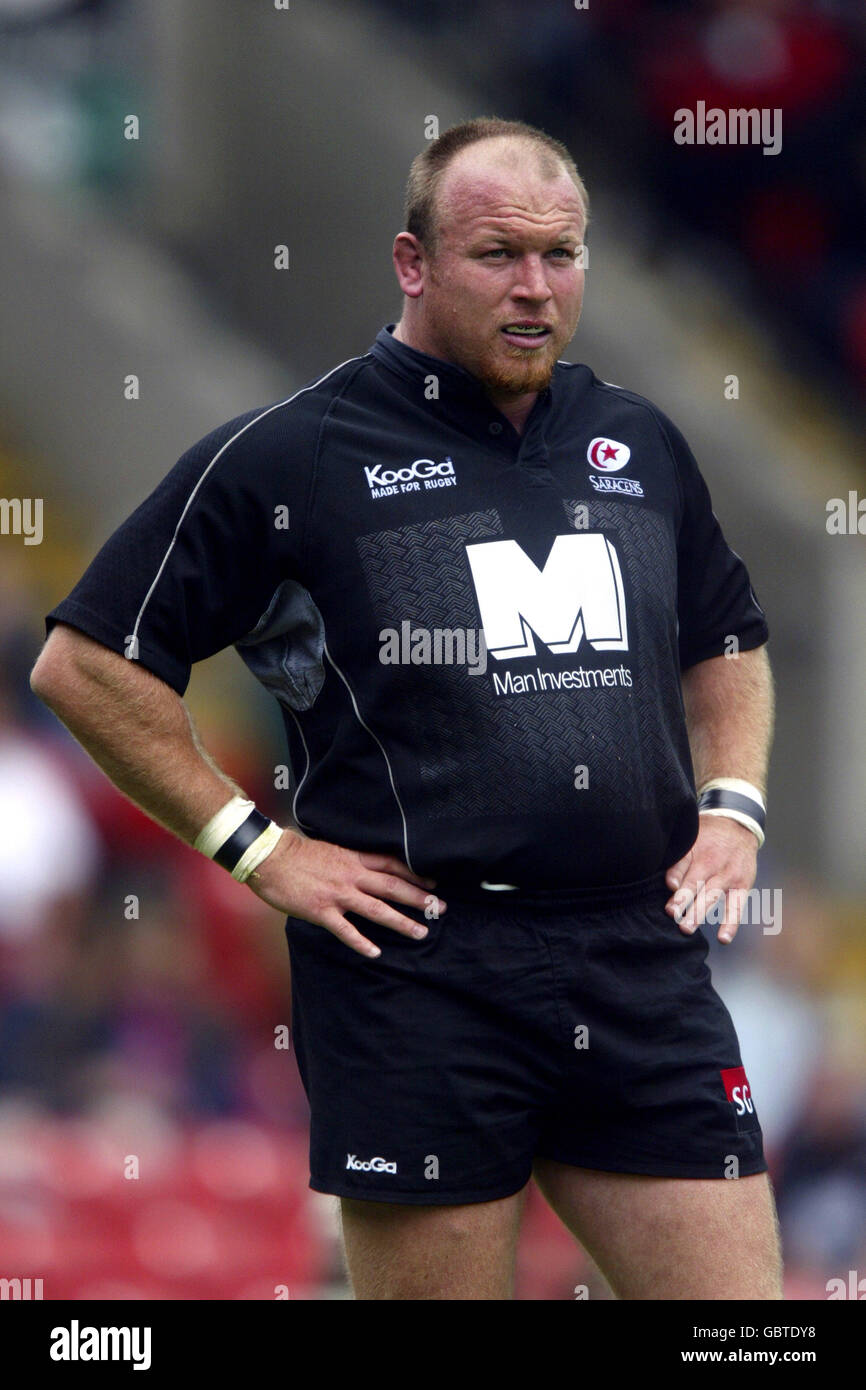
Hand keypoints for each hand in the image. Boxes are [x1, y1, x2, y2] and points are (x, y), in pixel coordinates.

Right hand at [245, 828, 445, 957]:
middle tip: (440, 908)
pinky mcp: (321, 910)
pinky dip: (362, 942)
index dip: (415, 874)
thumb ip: (348, 858)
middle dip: (419, 898)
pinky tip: (375, 952)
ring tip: (421, 932)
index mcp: (353, 858)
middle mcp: (351, 875)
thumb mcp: (329, 847)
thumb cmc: (295, 851)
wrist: (268, 856)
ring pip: (377, 909)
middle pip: (393, 887)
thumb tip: (361, 865)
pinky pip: (346, 930)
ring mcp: (338, 894)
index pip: (392, 865)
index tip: (433, 882)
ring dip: (401, 921)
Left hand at [664, 815, 757, 944]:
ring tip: (686, 927)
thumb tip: (667, 881)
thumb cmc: (707, 836)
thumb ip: (678, 856)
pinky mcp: (742, 885)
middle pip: (696, 881)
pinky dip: (731, 923)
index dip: (675, 873)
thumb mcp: (691, 836)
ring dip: (699, 912)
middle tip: (672, 913)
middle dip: (683, 898)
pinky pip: (736, 907)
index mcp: (696, 848)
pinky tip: (723, 938)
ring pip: (712, 895)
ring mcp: (728, 874)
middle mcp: (712, 861)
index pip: (684, 861)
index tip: (669, 885)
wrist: (740, 826)